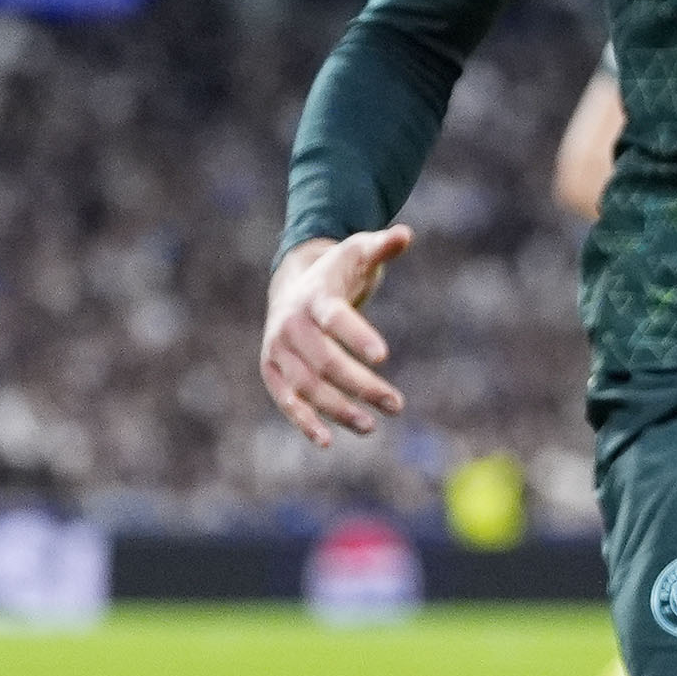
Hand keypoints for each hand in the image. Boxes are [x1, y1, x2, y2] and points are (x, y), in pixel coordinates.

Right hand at [260, 225, 412, 446]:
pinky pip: (286, 400)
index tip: (384, 356)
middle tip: (396, 404)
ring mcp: (278, 350)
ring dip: (338, 409)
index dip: (357, 336)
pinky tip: (328, 441)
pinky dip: (304, 421)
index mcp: (315, 297)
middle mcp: (292, 325)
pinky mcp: (272, 371)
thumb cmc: (337, 272)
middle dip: (360, 384)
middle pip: (325, 361)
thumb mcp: (359, 252)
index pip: (336, 318)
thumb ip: (382, 246)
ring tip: (372, 426)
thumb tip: (404, 234)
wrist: (294, 286)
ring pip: (306, 386)